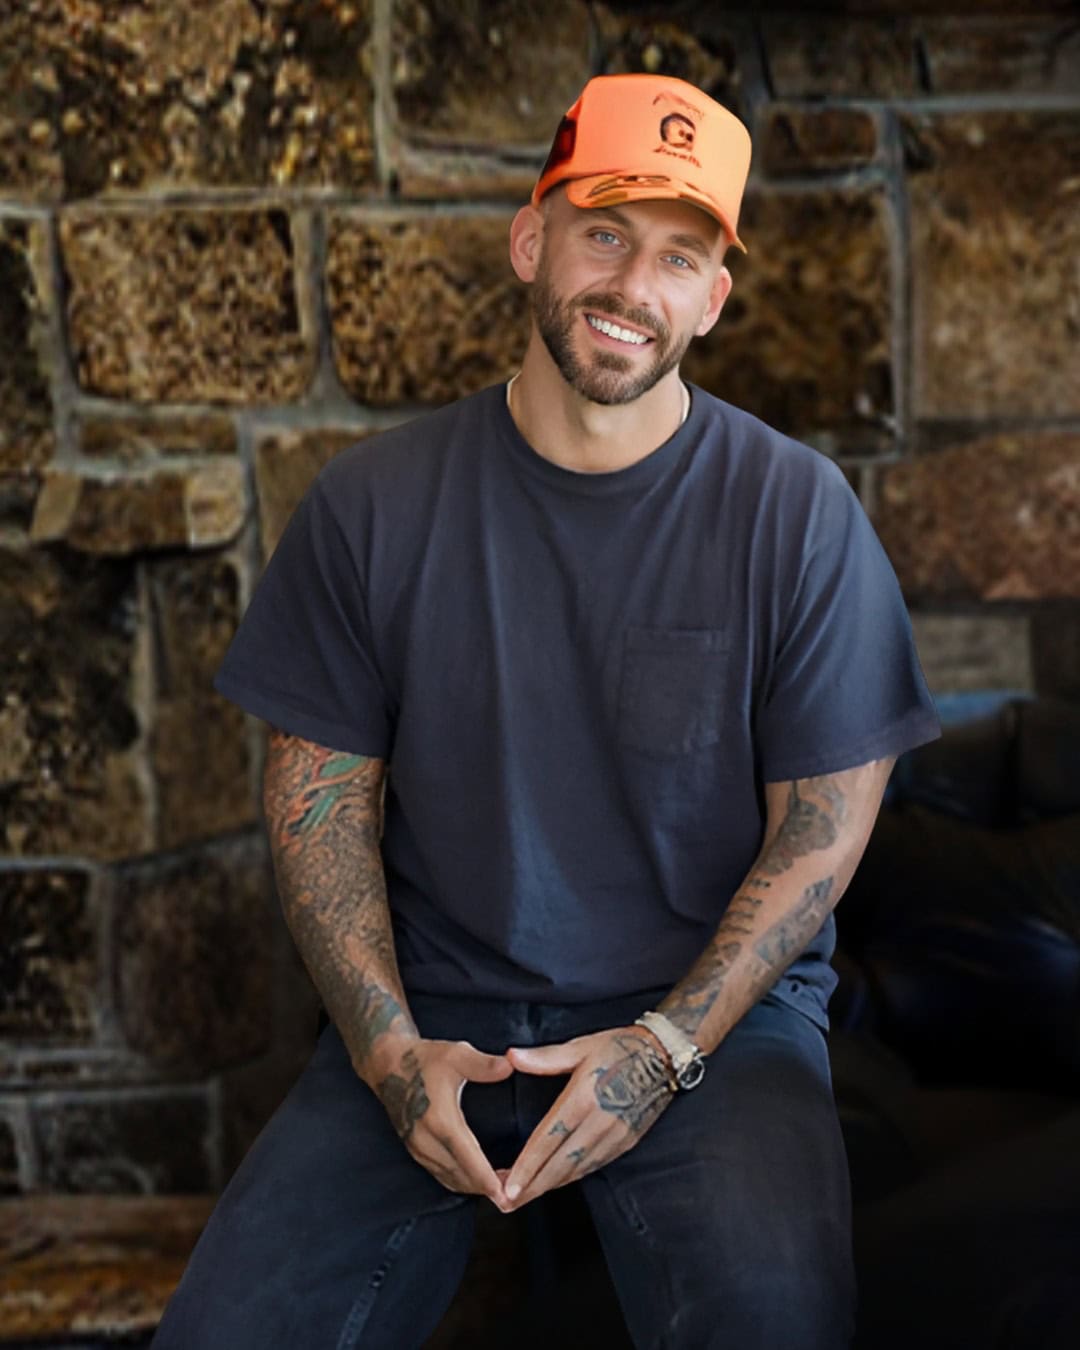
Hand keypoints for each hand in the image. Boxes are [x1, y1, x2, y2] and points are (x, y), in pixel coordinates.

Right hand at [372, 1038, 513, 1207]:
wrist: (387, 1065)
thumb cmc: (424, 1059)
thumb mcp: (455, 1054)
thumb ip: (483, 1065)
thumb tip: (509, 1067)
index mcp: (440, 1120)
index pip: (468, 1158)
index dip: (488, 1179)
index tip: (506, 1196)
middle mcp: (427, 1141)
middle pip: (462, 1177)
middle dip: (489, 1188)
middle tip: (517, 1192)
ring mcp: (419, 1149)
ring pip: (452, 1180)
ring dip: (476, 1187)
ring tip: (503, 1188)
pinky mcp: (415, 1151)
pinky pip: (441, 1176)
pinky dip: (462, 1182)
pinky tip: (478, 1180)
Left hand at [501, 1027, 672, 1210]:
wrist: (663, 1055)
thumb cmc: (619, 1048)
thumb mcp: (581, 1047)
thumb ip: (545, 1058)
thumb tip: (511, 1057)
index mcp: (584, 1098)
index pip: (548, 1139)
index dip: (527, 1166)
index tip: (508, 1185)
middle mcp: (600, 1122)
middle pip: (560, 1164)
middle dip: (533, 1186)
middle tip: (507, 1202)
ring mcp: (615, 1136)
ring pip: (577, 1170)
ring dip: (549, 1185)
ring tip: (524, 1196)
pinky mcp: (626, 1142)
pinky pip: (593, 1166)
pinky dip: (572, 1177)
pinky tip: (556, 1182)